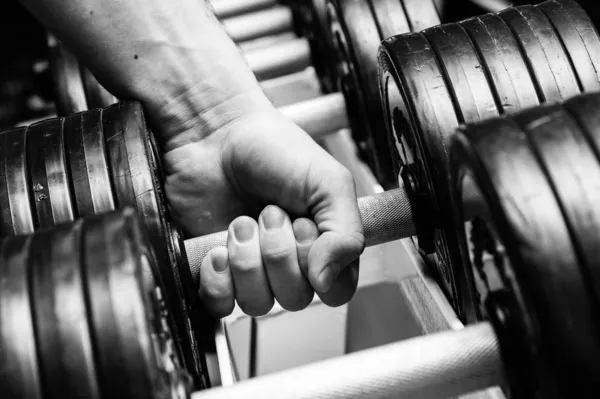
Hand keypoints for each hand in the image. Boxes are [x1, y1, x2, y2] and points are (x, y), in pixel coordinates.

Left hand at [161, 92, 364, 316]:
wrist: (216, 134)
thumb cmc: (274, 149)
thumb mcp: (329, 182)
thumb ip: (346, 233)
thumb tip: (328, 282)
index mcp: (324, 244)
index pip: (336, 290)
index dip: (318, 266)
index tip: (303, 225)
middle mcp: (291, 262)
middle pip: (294, 298)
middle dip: (277, 253)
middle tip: (268, 212)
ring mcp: (253, 269)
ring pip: (257, 304)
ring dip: (247, 260)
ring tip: (240, 221)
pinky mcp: (217, 271)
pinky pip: (220, 304)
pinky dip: (218, 281)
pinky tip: (218, 249)